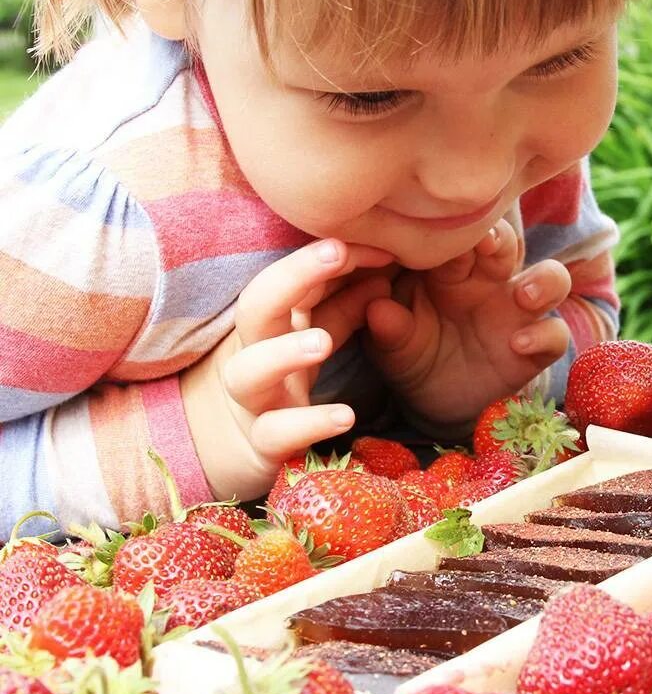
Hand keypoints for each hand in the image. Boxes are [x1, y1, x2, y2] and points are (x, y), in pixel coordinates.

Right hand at [179, 238, 392, 499]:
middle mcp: (254, 354)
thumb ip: (345, 307)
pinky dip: (307, 424)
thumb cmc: (280, 382)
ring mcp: (253, 401)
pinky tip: (345, 416)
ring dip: (283, 352)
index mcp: (271, 323)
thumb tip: (383, 271)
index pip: (292, 280)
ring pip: (248, 373)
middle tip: (337, 252)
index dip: (328, 258)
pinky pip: (274, 435)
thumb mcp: (313, 338)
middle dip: (292, 275)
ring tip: (322, 343)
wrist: (226, 450)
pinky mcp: (261, 446)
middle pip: (256, 307)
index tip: (376, 243)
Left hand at [364, 219, 571, 428]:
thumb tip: (378, 308)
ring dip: (545, 281)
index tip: (442, 231)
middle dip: (502, 239)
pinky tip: (518, 345)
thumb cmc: (410, 354)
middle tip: (488, 244)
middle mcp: (490, 282)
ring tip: (525, 296)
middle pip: (509, 244)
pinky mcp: (535, 348)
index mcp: (451, 269)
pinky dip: (544, 335)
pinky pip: (555, 333)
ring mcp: (517, 313)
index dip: (455, 231)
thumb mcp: (392, 345)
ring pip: (553, 279)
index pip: (460, 236)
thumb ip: (388, 327)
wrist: (432, 403)